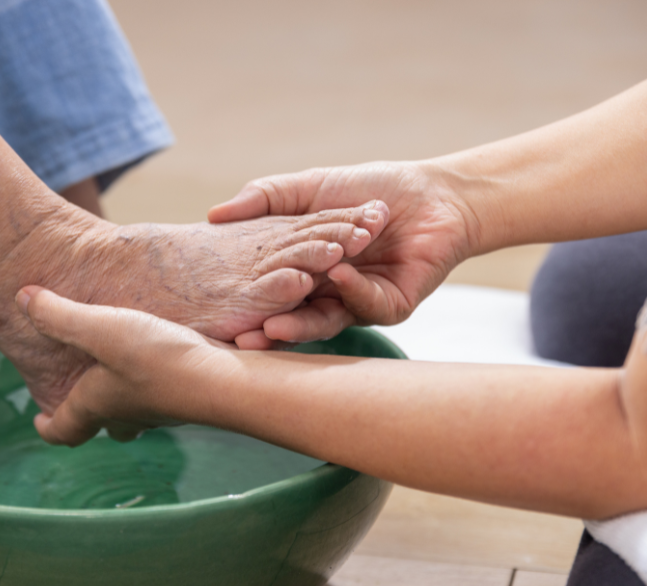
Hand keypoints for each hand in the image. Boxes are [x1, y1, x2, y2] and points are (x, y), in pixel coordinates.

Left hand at [15, 286, 225, 445]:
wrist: (225, 382)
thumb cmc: (159, 359)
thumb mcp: (102, 328)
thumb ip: (60, 315)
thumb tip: (22, 299)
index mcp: (97, 404)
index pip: (65, 430)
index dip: (49, 427)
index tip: (40, 420)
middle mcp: (127, 413)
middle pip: (101, 423)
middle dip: (87, 412)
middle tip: (79, 394)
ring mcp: (161, 408)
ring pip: (134, 411)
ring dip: (122, 397)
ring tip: (117, 370)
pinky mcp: (188, 395)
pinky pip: (162, 394)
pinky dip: (153, 381)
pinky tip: (161, 355)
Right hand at [209, 162, 480, 346]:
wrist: (433, 193)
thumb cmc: (372, 188)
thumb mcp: (308, 189)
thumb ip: (265, 199)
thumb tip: (213, 215)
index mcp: (304, 273)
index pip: (267, 293)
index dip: (244, 301)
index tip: (214, 309)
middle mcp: (326, 295)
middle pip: (289, 318)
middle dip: (265, 329)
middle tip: (239, 336)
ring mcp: (357, 304)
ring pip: (323, 323)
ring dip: (299, 325)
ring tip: (273, 327)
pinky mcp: (390, 307)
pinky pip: (366, 305)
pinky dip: (350, 290)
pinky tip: (337, 273)